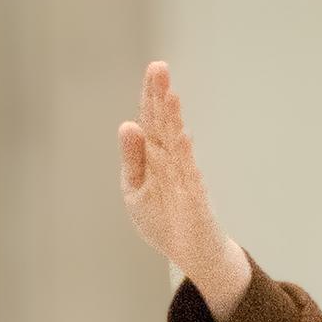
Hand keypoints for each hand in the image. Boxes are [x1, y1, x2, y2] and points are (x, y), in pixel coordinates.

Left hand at [118, 61, 253, 319]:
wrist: (191, 253)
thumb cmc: (163, 219)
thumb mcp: (136, 187)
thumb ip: (132, 158)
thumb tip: (127, 124)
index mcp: (154, 158)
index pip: (152, 121)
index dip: (151, 96)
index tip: (154, 69)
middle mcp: (171, 163)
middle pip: (164, 125)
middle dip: (161, 97)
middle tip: (160, 67)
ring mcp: (184, 180)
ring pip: (176, 145)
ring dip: (173, 120)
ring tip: (170, 95)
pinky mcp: (194, 200)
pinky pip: (188, 176)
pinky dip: (184, 156)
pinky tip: (182, 137)